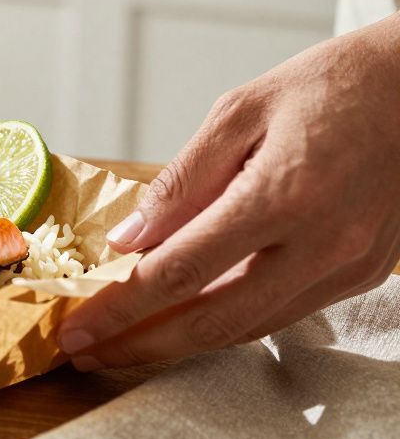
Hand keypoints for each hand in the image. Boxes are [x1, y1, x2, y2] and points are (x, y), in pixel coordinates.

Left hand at [59, 16, 399, 368]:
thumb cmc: (334, 84)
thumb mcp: (241, 111)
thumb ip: (181, 182)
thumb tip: (128, 242)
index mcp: (283, 196)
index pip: (181, 271)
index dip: (121, 307)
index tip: (77, 329)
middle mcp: (322, 244)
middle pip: (213, 321)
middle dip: (141, 345)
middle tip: (86, 353)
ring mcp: (349, 267)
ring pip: (250, 328)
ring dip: (181, 343)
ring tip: (123, 343)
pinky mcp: (362, 274)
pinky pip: (283, 312)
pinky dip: (229, 321)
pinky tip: (185, 318)